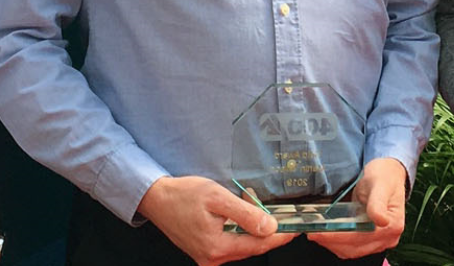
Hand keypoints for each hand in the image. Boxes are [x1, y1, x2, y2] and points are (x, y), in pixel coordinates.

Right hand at [135, 175, 296, 264]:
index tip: (296, 228)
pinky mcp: (205, 252)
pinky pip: (232, 244)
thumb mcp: (217, 197)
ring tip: (254, 207)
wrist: (156, 199)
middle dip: (267, 230)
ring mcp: (208, 257)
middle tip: (277, 213)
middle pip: (252, 247)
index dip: (280, 236)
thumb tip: (269, 227)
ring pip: (243, 246)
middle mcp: (213, 258)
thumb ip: (245, 214)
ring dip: (253, 229)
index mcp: (217, 247)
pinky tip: (241, 217)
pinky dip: (241, 232)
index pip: (259, 245)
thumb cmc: (182, 195)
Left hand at [307, 157, 407, 257]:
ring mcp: (380, 241)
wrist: (388, 175)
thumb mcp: (380, 183)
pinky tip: (326, 233)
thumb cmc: (384, 176)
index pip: (361, 237)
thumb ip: (378, 202)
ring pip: (352, 250)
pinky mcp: (371, 240)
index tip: (320, 232)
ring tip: (316, 233)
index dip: (338, 237)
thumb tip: (380, 220)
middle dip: (331, 242)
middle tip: (312, 232)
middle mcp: (388, 237)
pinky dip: (337, 243)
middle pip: (355, 247)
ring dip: (332, 244)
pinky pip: (352, 247)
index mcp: (392, 225)